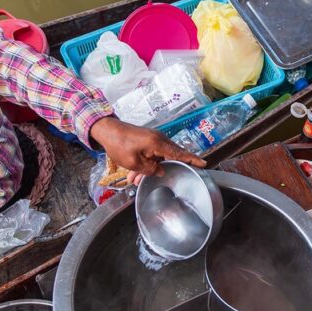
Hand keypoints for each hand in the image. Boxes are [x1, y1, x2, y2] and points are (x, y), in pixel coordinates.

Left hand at [89, 116, 204, 176]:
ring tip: (134, 180)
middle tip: (153, 180)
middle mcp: (158, 139)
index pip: (179, 153)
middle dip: (161, 171)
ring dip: (147, 169)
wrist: (107, 130)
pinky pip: (150, 154)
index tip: (204, 164)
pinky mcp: (147, 140)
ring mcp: (153, 139)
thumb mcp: (133, 162)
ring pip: (157, 158)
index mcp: (158, 143)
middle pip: (168, 157)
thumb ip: (150, 169)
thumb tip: (160, 171)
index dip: (192, 160)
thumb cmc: (119, 145)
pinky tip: (133, 174)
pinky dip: (144, 164)